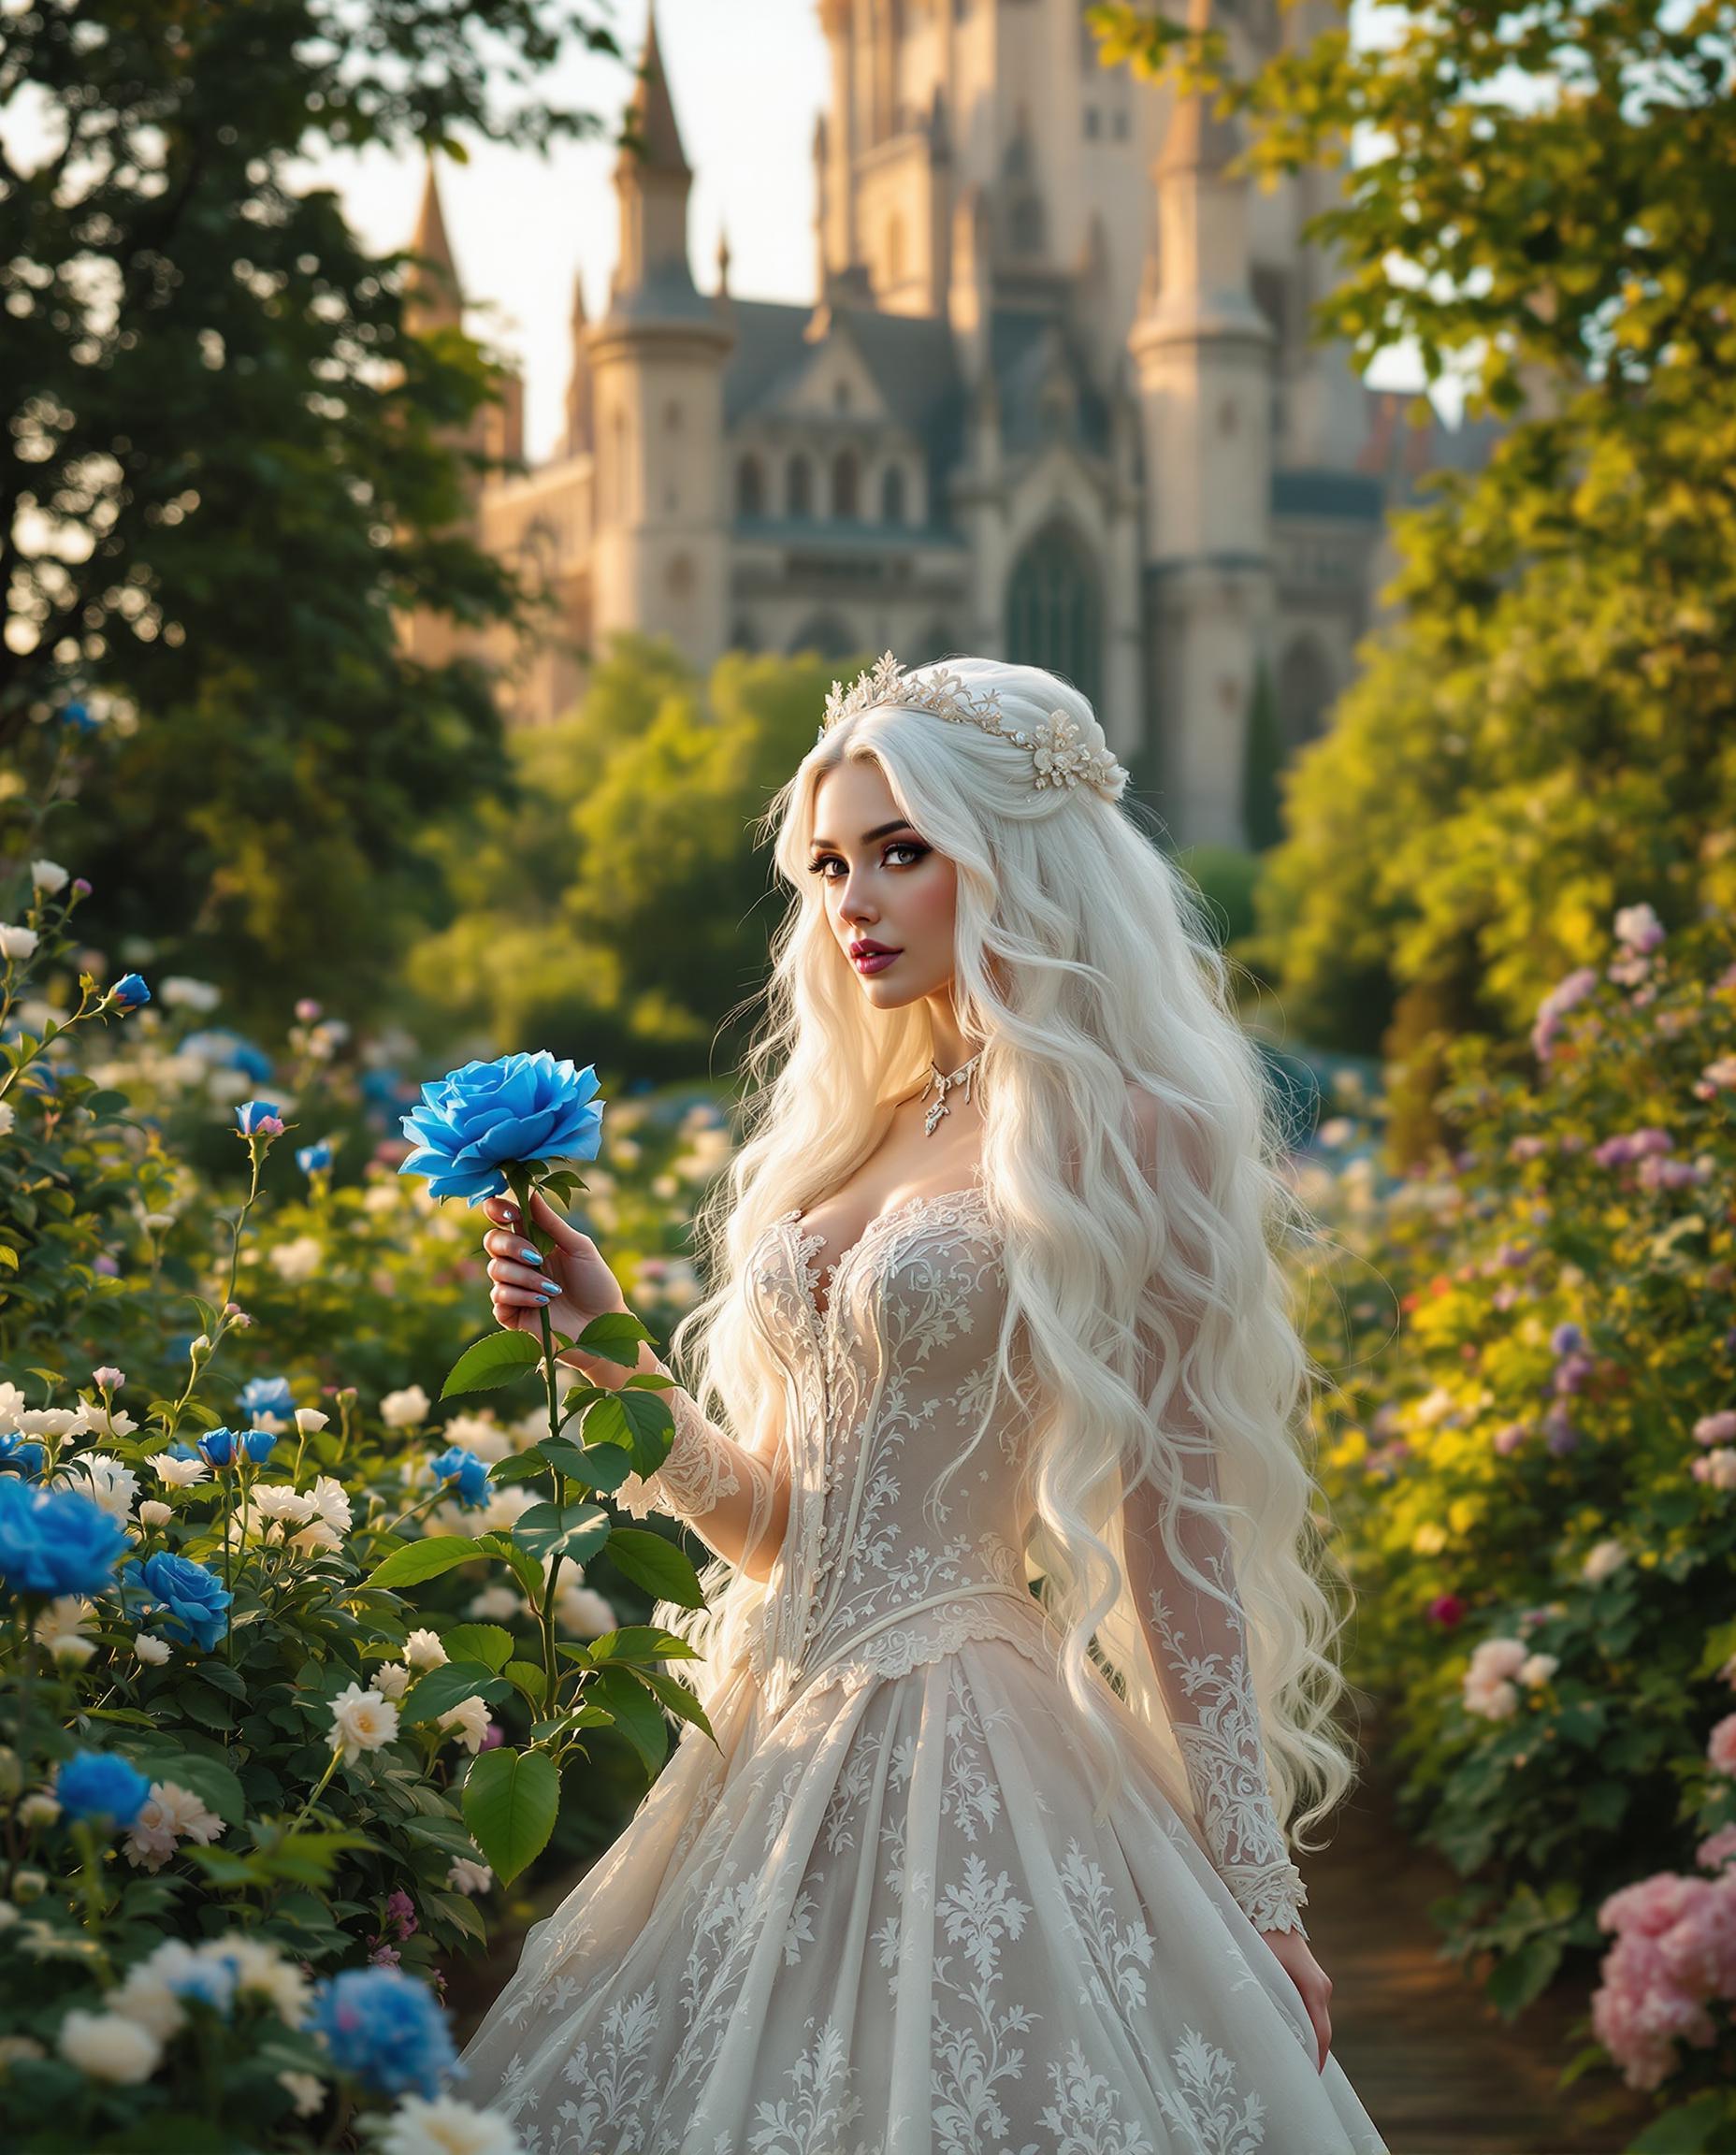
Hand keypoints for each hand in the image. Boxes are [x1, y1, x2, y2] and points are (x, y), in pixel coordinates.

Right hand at [480, 1190, 629, 1370]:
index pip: (502, 1218)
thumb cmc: (596, 1283)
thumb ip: (552, 1224)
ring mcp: (512, 1287)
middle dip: (512, 1246)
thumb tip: (530, 1192)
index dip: (498, 1209)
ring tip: (554, 1289)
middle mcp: (518, 1261)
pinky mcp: (510, 1313)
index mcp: (533, 1240)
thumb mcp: (579, 1248)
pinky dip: (522, 1296)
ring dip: (526, 1277)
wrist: (603, 1323)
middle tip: (539, 1257)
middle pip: (492, 1240)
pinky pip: (499, 1297)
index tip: (511, 1213)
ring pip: (495, 1269)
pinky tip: (544, 1302)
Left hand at [1260, 1926, 1332, 2071]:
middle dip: (1310, 2055)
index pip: (1320, 2034)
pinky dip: (1304, 2027)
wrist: (1267, 1903)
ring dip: (1306, 2042)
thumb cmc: (1261, 1935)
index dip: (1314, 2059)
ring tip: (1289, 2065)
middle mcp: (1321, 1987)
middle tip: (1294, 2080)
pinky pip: (1310, 2011)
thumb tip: (1262, 2028)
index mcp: (1314, 1987)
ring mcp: (1318, 1983)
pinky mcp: (1311, 1981)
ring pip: (1316, 2022)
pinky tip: (1289, 2040)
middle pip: (1321, 2032)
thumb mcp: (1261, 1967)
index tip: (1304, 2081)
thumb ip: (1266, 1997)